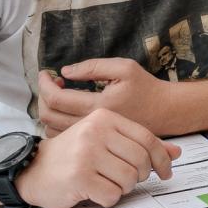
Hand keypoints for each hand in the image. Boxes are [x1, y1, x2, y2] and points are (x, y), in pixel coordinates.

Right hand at [17, 107, 179, 207]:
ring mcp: (85, 154)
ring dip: (123, 188)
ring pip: (129, 180)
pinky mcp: (78, 176)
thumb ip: (139, 145)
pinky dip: (108, 199)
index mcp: (104, 118)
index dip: (162, 159)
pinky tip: (94, 192)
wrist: (34, 169)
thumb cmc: (74, 155)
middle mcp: (95, 131)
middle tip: (126, 179)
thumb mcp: (106, 141)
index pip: (147, 138)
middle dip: (139, 176)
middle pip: (141, 161)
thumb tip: (176, 153)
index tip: (166, 172)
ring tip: (106, 183)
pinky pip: (112, 195)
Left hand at [38, 59, 173, 134]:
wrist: (165, 111)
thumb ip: (93, 67)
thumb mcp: (124, 68)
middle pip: (47, 115)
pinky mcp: (94, 140)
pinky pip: (63, 135)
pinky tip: (68, 108)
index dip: (44, 83)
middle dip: (42, 96)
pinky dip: (56, 121)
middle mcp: (92, 124)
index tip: (46, 73)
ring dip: (49, 109)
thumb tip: (65, 72)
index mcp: (98, 105)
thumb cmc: (146, 88)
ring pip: (52, 128)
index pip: (55, 97)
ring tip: (60, 95)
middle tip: (52, 83)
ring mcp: (92, 135)